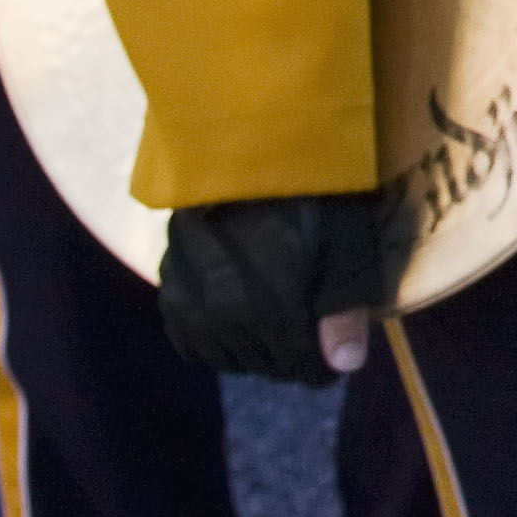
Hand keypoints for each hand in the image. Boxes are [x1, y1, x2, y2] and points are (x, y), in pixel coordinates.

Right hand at [156, 195, 389, 385]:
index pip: (303, 369)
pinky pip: (193, 340)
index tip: (332, 348)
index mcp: (274, 310)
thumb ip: (344, 309)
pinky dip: (216, 338)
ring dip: (255, 350)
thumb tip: (343, 366)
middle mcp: (227, 316)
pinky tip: (234, 319)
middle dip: (292, 356)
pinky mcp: (169, 289)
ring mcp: (192, 304)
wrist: (248, 147)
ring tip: (273, 320)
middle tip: (306, 328)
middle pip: (267, 366)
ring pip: (230, 358)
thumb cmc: (310, 192)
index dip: (323, 364)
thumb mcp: (347, 244)